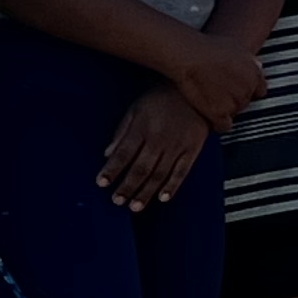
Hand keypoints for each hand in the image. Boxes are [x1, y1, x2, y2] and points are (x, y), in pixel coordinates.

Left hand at [97, 88, 212, 211]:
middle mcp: (158, 140)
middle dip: (127, 187)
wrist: (196, 90)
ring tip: (135, 206)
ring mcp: (177, 147)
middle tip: (117, 201)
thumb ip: (122, 131)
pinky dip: (172, 186)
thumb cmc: (162, 98)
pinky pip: (181, 172)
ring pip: (159, 174)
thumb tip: (108, 153)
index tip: (102, 183)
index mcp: (142, 129)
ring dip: (146, 192)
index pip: (122, 154)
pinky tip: (163, 198)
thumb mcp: (136, 109)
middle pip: (140, 169)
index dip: (111, 170)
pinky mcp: (192, 150)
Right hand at [170, 31, 267, 131]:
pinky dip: (218, 124)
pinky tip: (210, 117)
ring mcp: (236, 102)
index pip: (259, 91)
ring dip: (224, 110)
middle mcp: (248, 89)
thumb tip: (253, 68)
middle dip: (233, 99)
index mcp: (255, 73)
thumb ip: (248, 62)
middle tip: (217, 91)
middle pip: (245, 103)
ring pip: (235, 113)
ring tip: (209, 99)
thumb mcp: (236, 47)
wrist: (189, 55)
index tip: (235, 89)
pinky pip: (225, 126)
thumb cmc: (206, 47)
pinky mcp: (220, 113)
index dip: (246, 90)